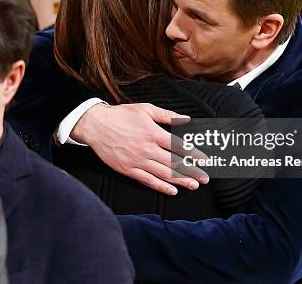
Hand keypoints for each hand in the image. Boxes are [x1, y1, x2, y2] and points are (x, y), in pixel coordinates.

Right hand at [71, 103, 209, 195]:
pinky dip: (161, 187)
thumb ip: (167, 115)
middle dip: (192, 171)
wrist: (96, 125)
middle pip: (174, 163)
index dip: (194, 155)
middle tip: (205, 178)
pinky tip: (172, 191)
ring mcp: (137, 161)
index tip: (205, 161)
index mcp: (153, 133)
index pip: (179, 146)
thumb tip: (186, 119)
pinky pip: (148, 181)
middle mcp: (147, 149)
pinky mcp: (128, 169)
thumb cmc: (121, 115)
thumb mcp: (145, 109)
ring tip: (194, 185)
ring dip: (181, 181)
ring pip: (163, 174)